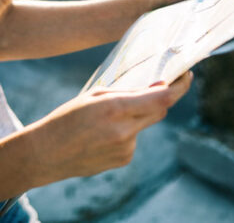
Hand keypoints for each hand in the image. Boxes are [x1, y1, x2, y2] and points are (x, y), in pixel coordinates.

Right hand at [27, 73, 192, 181]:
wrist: (47, 153)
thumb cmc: (67, 118)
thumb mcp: (95, 95)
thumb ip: (128, 92)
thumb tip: (158, 87)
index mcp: (116, 108)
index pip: (161, 98)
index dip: (179, 86)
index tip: (187, 75)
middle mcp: (125, 130)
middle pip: (159, 111)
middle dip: (162, 98)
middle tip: (162, 84)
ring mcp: (126, 148)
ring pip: (144, 124)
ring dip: (136, 116)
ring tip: (105, 118)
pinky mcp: (123, 159)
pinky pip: (134, 138)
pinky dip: (126, 131)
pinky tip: (103, 134)